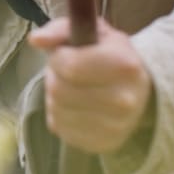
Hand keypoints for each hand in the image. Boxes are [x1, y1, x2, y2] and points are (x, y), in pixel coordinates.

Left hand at [29, 17, 152, 153]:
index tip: (65, 54)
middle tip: (66, 73)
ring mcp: (115, 127)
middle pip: (60, 90)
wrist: (138, 89)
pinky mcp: (103, 144)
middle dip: (55, 77)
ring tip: (71, 88)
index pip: (71, 67)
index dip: (58, 58)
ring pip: (57, 110)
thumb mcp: (91, 30)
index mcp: (124, 65)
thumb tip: (35, 40)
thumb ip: (59, 30)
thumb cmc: (109, 54)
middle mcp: (124, 100)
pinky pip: (60, 128)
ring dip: (55, 96)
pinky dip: (59, 114)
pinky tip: (75, 105)